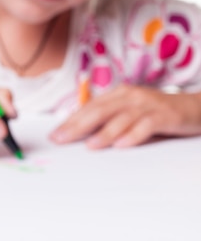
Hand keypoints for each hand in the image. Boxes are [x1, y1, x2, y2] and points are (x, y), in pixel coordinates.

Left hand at [50, 84, 200, 148]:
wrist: (194, 108)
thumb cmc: (157, 114)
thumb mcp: (130, 114)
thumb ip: (109, 121)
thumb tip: (80, 135)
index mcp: (119, 95)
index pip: (89, 108)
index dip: (70, 122)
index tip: (54, 136)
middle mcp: (131, 96)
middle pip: (99, 111)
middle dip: (78, 126)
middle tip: (62, 140)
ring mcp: (148, 105)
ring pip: (121, 118)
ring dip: (104, 132)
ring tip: (90, 145)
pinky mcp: (164, 116)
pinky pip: (146, 125)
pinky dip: (133, 135)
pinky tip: (122, 145)